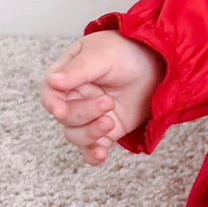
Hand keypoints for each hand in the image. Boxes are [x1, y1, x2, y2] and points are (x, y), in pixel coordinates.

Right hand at [41, 31, 164, 164]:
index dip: (53, 103)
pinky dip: (94, 154)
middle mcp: (74, 99)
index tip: (60, 110)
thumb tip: (53, 81)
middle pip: (66, 117)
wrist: (157, 63)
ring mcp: (90, 117)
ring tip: (110, 122)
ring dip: (91, 133)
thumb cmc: (125, 52)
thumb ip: (78, 70)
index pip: (50, 94)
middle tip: (108, 102)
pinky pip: (93, 148)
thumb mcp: (101, 54)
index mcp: (66, 76)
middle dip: (84, 113)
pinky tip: (101, 154)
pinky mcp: (106, 130)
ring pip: (76, 135)